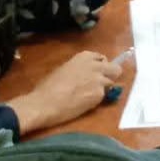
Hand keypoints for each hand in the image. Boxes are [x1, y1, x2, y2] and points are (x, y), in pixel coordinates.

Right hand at [6, 51, 120, 132]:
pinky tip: (85, 103)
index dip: (101, 67)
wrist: (44, 103)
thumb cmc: (47, 87)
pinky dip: (97, 100)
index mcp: (84, 56)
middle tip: (101, 85)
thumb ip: (79, 68)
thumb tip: (85, 74)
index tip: (97, 73)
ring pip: (111, 84)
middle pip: (115, 69)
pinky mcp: (100, 94)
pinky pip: (104, 96)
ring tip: (89, 96)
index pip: (103, 58)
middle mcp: (95, 65)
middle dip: (110, 76)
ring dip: (103, 90)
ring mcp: (99, 79)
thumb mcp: (64, 69)